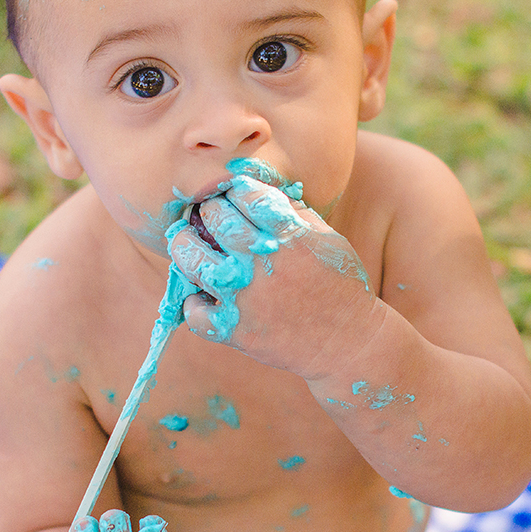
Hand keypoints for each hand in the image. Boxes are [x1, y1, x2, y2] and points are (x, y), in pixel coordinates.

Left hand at [168, 173, 382, 379]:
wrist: (347, 342)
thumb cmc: (340, 286)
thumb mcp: (328, 239)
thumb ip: (294, 214)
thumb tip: (259, 192)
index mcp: (287, 233)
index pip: (244, 193)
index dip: (234, 189)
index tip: (233, 195)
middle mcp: (260, 261)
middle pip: (213, 218)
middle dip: (208, 210)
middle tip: (209, 215)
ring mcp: (243, 296)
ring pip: (189, 258)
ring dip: (183, 245)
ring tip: (188, 243)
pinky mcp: (235, 329)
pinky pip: (195, 311)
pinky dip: (194, 302)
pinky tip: (204, 295)